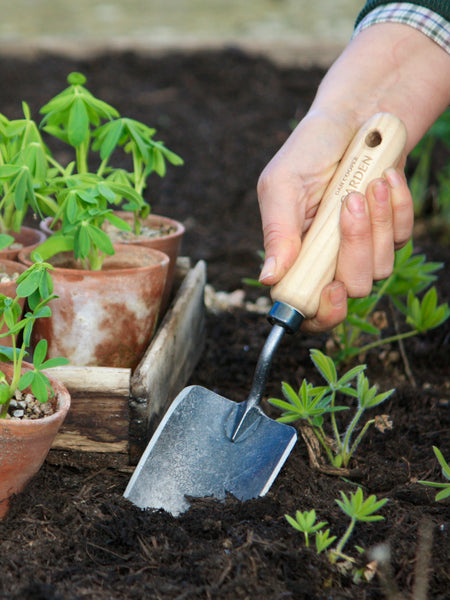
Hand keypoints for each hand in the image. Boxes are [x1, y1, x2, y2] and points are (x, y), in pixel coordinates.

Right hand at [257, 111, 413, 332]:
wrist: (354, 118)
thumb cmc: (309, 151)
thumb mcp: (282, 186)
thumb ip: (277, 234)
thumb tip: (268, 279)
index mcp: (296, 255)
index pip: (306, 305)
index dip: (321, 312)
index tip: (333, 290)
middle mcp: (329, 258)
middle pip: (352, 287)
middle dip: (356, 248)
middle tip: (349, 203)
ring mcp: (361, 246)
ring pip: (381, 267)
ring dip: (378, 222)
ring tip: (369, 184)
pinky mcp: (388, 231)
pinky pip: (402, 237)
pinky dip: (397, 206)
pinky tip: (385, 179)